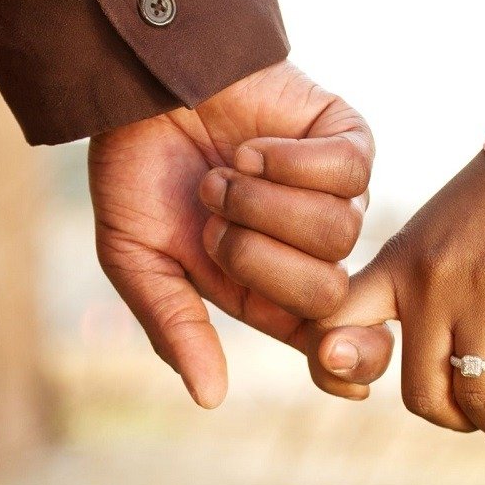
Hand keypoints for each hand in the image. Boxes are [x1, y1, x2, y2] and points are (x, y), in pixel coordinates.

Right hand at [89, 60, 392, 407]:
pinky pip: (348, 170)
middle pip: (327, 292)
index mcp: (263, 289)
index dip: (345, 362)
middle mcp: (307, 248)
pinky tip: (252, 148)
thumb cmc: (136, 171)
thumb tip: (209, 398)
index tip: (340, 371)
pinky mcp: (344, 140)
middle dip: (257, 257)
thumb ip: (173, 325)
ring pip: (338, 231)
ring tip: (224, 174)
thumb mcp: (136, 259)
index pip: (327, 340)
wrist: (139, 85)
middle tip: (212, 220)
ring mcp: (332, 194)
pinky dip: (291, 161)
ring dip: (264, 203)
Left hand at [309, 152, 484, 449]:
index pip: (333, 325)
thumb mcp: (428, 236)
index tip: (356, 388)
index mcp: (394, 267)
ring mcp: (480, 295)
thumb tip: (410, 355)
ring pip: (476, 395)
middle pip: (419, 391)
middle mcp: (429, 286)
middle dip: (447, 419)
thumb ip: (406, 287)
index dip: (332, 369)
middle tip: (467, 420)